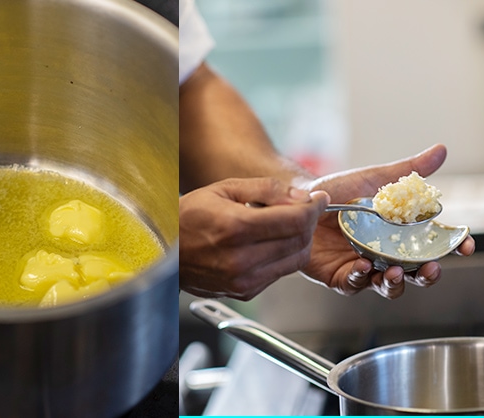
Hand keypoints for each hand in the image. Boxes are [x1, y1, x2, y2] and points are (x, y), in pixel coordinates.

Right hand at [179, 177, 329, 299]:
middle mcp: (241, 259)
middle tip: (303, 210)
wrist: (165, 252)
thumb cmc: (189, 217)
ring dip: (299, 241)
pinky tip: (267, 243)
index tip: (318, 200)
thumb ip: (266, 189)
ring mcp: (243, 280)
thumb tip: (300, 196)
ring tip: (285, 226)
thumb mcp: (225, 188)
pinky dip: (283, 256)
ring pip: (295, 261)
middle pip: (300, 242)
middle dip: (308, 223)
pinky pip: (279, 273)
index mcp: (236, 228)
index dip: (314, 208)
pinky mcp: (244, 291)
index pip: (295, 220)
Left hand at [301, 144, 475, 298]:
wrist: (298, 200)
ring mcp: (361, 266)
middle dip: (426, 274)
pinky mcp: (337, 276)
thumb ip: (407, 171)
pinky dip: (358, 279)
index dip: (452, 247)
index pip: (432, 245)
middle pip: (414, 273)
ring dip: (394, 282)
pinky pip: (352, 286)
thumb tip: (440, 150)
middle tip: (429, 268)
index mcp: (397, 234)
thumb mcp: (373, 179)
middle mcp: (383, 253)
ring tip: (391, 271)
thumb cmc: (336, 190)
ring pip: (387, 285)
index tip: (465, 245)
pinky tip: (360, 268)